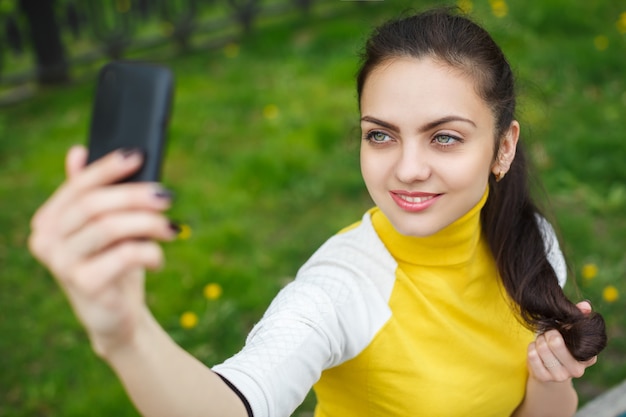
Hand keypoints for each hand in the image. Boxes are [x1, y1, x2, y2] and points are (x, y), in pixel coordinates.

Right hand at [28, 146, 176, 354]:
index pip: (78, 187)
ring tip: (172, 229)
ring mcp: (61, 264)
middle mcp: (47, 241)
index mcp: (48, 221)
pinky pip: (124, 255)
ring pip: (110, 227)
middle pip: (93, 205)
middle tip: (166, 197)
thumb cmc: (112, 264)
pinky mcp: (84, 285)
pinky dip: (149, 252)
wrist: (116, 316)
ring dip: (148, 223)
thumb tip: (77, 151)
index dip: (108, 168)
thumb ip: (90, 193)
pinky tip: (158, 259)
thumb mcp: (104, 228)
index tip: (138, 155)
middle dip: (136, 196)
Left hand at [526, 301, 597, 382]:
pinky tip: (535, 349)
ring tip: (542, 341)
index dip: (565, 328)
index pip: (578, 339)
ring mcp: (561, 376)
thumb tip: (585, 305)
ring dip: (539, 340)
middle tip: (548, 334)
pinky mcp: (544, 378)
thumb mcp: (569, 331)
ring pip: (542, 348)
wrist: (548, 370)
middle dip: (548, 333)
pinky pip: (532, 355)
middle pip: (555, 342)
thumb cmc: (561, 345)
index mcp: (588, 357)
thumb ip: (577, 317)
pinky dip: (531, 347)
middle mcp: (578, 370)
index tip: (562, 328)